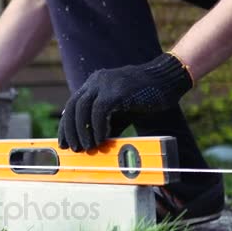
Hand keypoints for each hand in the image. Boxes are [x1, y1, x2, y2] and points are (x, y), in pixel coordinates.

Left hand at [58, 53, 193, 151]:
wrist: (168, 81)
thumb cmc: (145, 98)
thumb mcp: (120, 112)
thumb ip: (104, 123)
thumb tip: (92, 144)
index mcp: (94, 84)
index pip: (71, 105)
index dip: (65, 126)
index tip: (63, 142)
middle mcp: (96, 81)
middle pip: (72, 107)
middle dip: (70, 130)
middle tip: (74, 149)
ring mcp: (106, 83)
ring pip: (82, 109)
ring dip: (83, 131)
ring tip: (88, 148)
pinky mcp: (117, 90)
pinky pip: (99, 111)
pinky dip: (98, 127)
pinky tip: (101, 139)